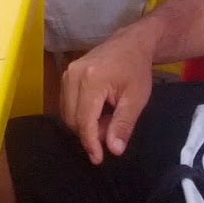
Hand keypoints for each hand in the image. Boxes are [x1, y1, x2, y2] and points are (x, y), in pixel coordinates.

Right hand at [60, 32, 155, 163]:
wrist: (130, 43)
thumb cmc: (136, 70)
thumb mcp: (136, 98)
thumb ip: (123, 124)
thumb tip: (113, 150)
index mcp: (92, 80)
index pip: (84, 120)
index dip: (90, 143)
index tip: (99, 159)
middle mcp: (73, 75)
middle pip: (72, 118)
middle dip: (89, 134)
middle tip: (110, 135)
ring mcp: (67, 73)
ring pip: (67, 112)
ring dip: (84, 125)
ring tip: (106, 121)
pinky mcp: (66, 74)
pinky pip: (67, 103)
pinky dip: (80, 114)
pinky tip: (97, 112)